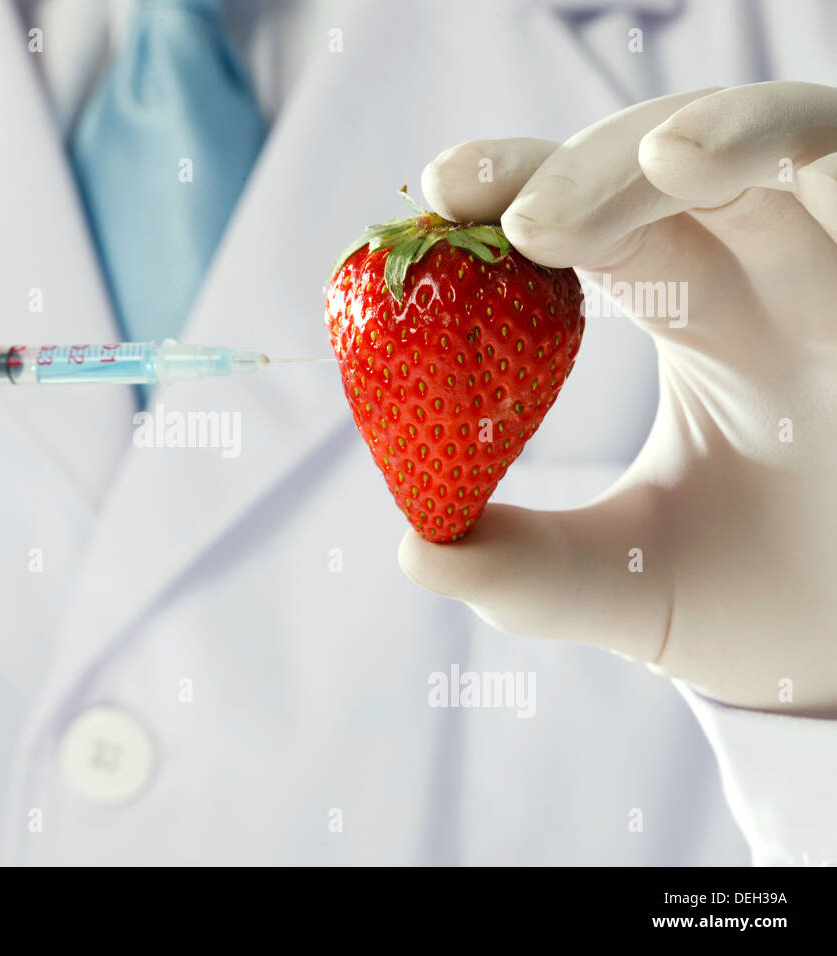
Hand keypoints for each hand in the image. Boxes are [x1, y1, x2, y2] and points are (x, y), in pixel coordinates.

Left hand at [399, 82, 836, 713]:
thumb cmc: (743, 602)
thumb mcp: (620, 586)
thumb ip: (523, 570)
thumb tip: (417, 553)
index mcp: (690, 311)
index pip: (596, 214)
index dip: (523, 181)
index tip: (444, 190)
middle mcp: (769, 275)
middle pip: (680, 162)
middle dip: (601, 166)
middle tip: (530, 220)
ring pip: (804, 141)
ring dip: (736, 131)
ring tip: (669, 160)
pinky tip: (749, 177)